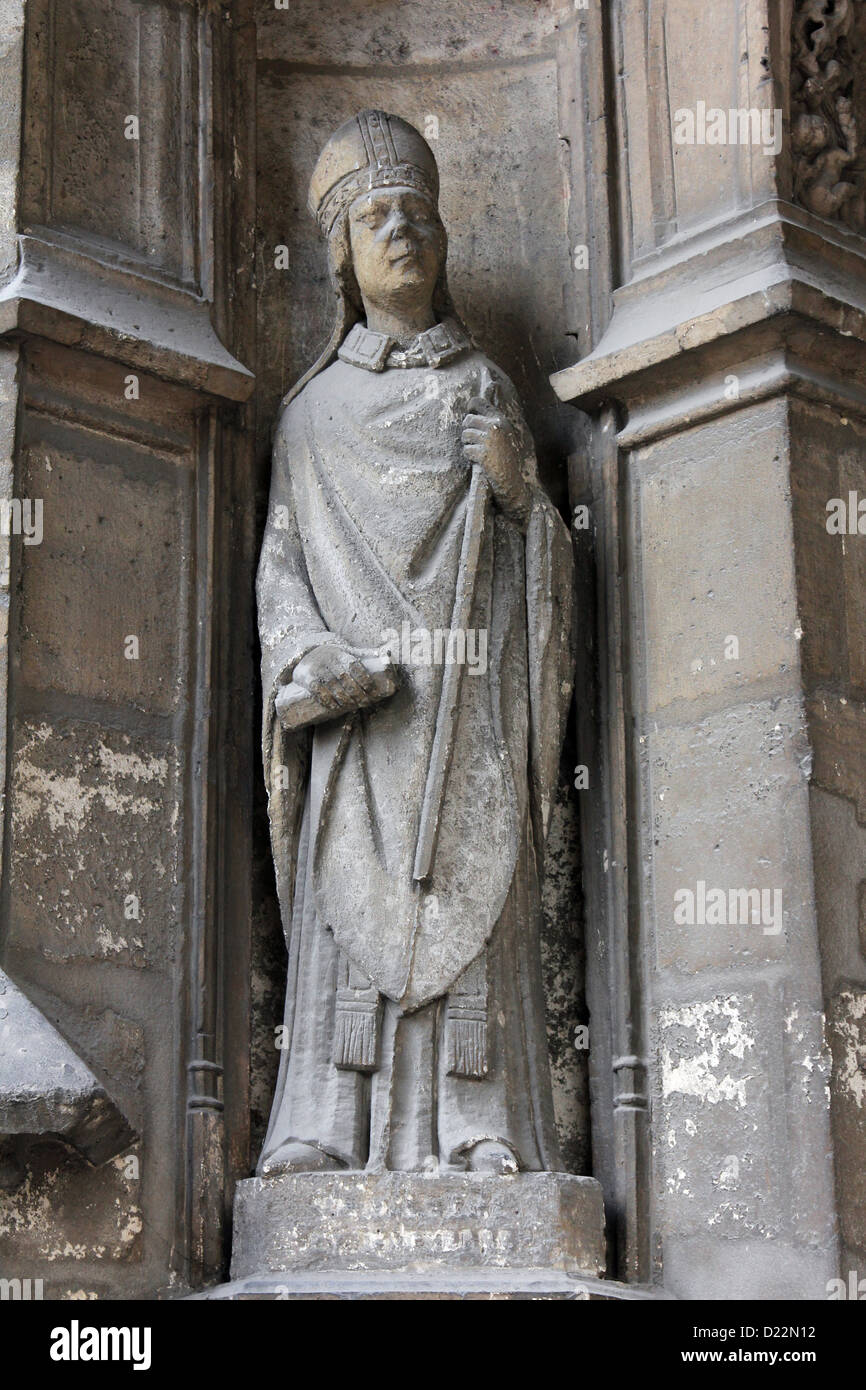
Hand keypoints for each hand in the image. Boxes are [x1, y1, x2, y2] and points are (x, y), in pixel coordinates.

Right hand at [292, 645, 380, 712]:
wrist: (306, 655)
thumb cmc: (333, 657)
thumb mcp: (347, 652)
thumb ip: (366, 654)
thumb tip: (389, 654)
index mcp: (342, 654)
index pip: (354, 665)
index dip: (364, 678)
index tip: (371, 690)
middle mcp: (329, 660)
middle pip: (345, 678)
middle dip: (357, 692)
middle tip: (365, 703)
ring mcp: (317, 668)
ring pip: (332, 686)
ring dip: (344, 699)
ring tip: (352, 706)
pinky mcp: (306, 677)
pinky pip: (317, 690)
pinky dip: (327, 700)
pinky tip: (335, 707)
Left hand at [461, 371, 530, 523]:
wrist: (512, 482)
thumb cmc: (507, 459)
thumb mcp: (505, 436)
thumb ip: (493, 423)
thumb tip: (473, 411)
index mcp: (501, 420)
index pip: (479, 402)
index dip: (471, 406)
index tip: (469, 410)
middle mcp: (495, 427)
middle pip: (468, 420)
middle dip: (467, 431)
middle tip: (474, 442)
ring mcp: (489, 440)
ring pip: (465, 435)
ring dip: (468, 445)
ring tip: (478, 453)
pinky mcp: (482, 453)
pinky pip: (466, 450)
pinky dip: (469, 457)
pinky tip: (479, 461)